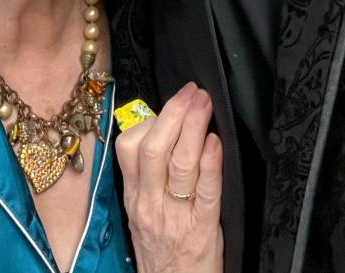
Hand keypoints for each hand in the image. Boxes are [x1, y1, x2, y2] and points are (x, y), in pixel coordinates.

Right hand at [115, 82, 222, 272]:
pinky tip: (215, 143)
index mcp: (134, 196)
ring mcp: (175, 217)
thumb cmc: (162, 252)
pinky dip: (210, 164)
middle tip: (192, 93)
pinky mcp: (202, 230)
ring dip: (194, 127)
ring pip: (179, 164)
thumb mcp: (142, 213)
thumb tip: (165, 133)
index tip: (171, 101)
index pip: (129, 147)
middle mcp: (149, 204)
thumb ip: (148, 177)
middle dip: (174, 113)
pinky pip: (206, 192)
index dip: (151, 118)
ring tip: (205, 105)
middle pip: (154, 148)